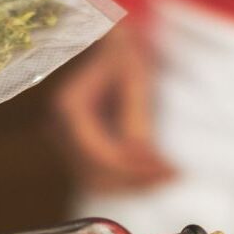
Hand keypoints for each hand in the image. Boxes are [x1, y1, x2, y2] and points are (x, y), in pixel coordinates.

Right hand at [53, 22, 175, 192]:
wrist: (111, 49)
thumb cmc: (124, 57)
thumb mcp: (136, 78)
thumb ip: (137, 117)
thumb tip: (143, 156)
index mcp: (69, 107)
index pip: (97, 153)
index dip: (131, 168)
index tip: (167, 169)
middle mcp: (59, 129)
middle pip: (95, 174)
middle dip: (135, 180)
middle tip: (173, 174)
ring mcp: (65, 143)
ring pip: (97, 182)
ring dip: (133, 184)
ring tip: (169, 174)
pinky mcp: (77, 151)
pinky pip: (100, 177)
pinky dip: (127, 179)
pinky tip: (156, 173)